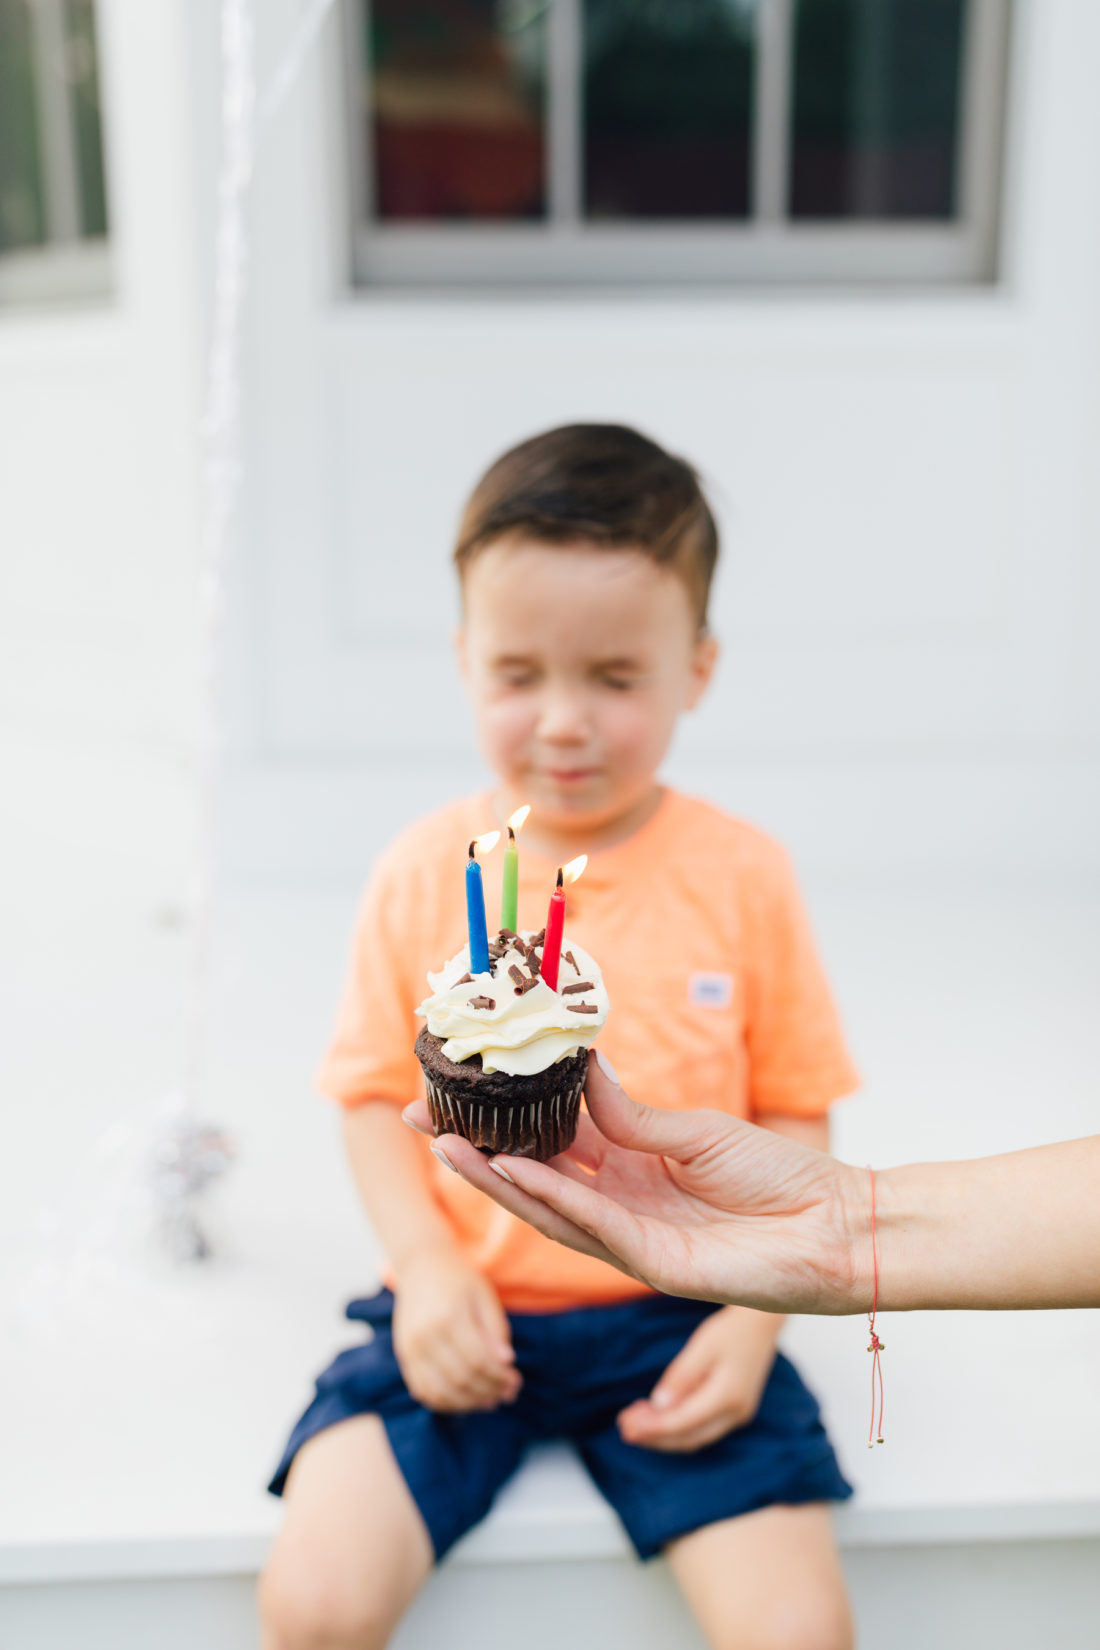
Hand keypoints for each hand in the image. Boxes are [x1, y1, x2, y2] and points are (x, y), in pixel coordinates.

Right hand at [391, 1248, 521, 1412]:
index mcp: (449, 1316)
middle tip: (507, 1394)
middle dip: (488, 1391)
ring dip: (468, 1403)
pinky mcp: (403, 1355)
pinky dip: (445, 1402)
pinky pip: (423, 1390)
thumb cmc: (459, 1281)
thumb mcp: (485, 1296)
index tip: (516, 1381)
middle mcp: (425, 1334)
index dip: (499, 1377)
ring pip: (440, 1391)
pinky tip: (464, 1401)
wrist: (421, 1267)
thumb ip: (496, 1329)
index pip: (478, 1360)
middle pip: (460, 1379)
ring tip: (489, 1401)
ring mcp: (410, 1347)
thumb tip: (506, 1363)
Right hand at [405, 1052, 863, 1315]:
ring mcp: (633, 1237)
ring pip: (550, 1206)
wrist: (840, 1226)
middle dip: (477, 1152)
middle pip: (534, 1176)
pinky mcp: (655, 1264)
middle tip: (421, 1118)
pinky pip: (593, 1225)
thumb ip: (632, 1114)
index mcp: (632, 1165)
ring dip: (497, 1179)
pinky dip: (551, 1198)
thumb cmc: (780, 1177)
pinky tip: (514, 1172)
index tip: (459, 1088)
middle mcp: (622, 1203)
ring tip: (447, 1144)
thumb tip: (581, 1064)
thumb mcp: (697, 1131)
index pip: (553, 1139)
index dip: (505, 1117)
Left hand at [618, 1306, 779, 1451]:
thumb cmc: (730, 1330)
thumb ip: (681, 1376)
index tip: (626, 1425)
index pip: (683, 1422)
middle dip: (654, 1436)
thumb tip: (659, 1406)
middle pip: (688, 1437)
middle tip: (623, 1428)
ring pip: (694, 1436)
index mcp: (728, 1396)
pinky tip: (655, 1415)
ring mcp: (737, 1415)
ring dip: (663, 1434)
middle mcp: (735, 1413)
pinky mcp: (734, 1411)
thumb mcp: (702, 1346)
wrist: (761, 1324)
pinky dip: (676, 1426)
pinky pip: (701, 1428)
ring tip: (633, 1423)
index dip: (653, 1427)